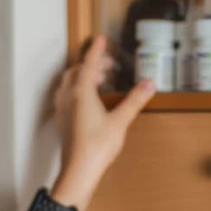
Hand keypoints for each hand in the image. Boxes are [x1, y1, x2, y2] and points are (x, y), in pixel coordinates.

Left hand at [52, 36, 155, 203]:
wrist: (78, 171)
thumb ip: (135, 100)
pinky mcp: (62, 122)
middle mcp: (68, 98)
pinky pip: (65, 97)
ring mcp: (62, 110)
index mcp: (81, 93)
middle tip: (108, 66)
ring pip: (67, 84)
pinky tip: (86, 100)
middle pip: (76, 72)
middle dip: (91, 65)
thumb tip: (149, 84)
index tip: (101, 39)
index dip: (96, 51)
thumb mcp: (120, 121)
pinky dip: (75, 90)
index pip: (88, 64)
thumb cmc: (98, 146)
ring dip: (81, 77)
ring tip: (98, 80)